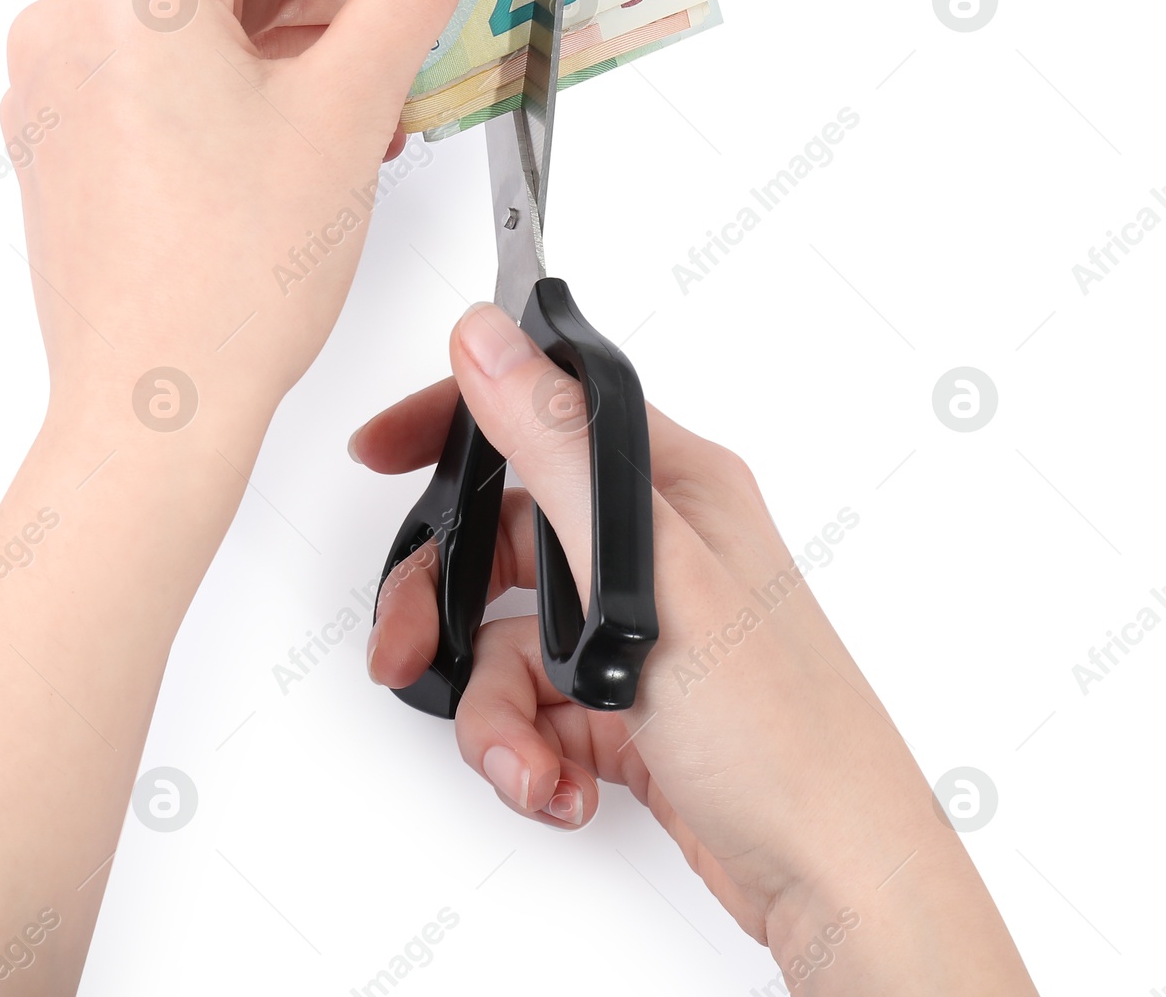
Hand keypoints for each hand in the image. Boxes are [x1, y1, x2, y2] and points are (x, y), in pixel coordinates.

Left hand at [0, 0, 470, 996]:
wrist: (157, 409)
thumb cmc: (236, 275)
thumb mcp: (351, 108)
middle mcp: (74, 23)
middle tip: (409, 23)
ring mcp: (58, 90)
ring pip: (195, 29)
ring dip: (289, 45)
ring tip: (372, 94)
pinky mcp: (63, 149)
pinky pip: (160, 83)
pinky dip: (233, 91)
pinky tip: (303, 135)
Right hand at [356, 303, 1037, 994]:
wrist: (839, 881)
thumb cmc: (786, 730)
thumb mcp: (653, 575)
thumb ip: (557, 451)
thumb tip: (489, 341)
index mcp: (671, 487)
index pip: (540, 415)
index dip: (453, 427)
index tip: (382, 452)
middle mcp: (652, 550)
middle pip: (501, 542)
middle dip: (446, 605)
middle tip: (409, 647)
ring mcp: (638, 631)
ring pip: (506, 641)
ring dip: (495, 710)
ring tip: (528, 758)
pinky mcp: (627, 706)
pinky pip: (532, 708)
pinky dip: (528, 751)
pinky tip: (563, 783)